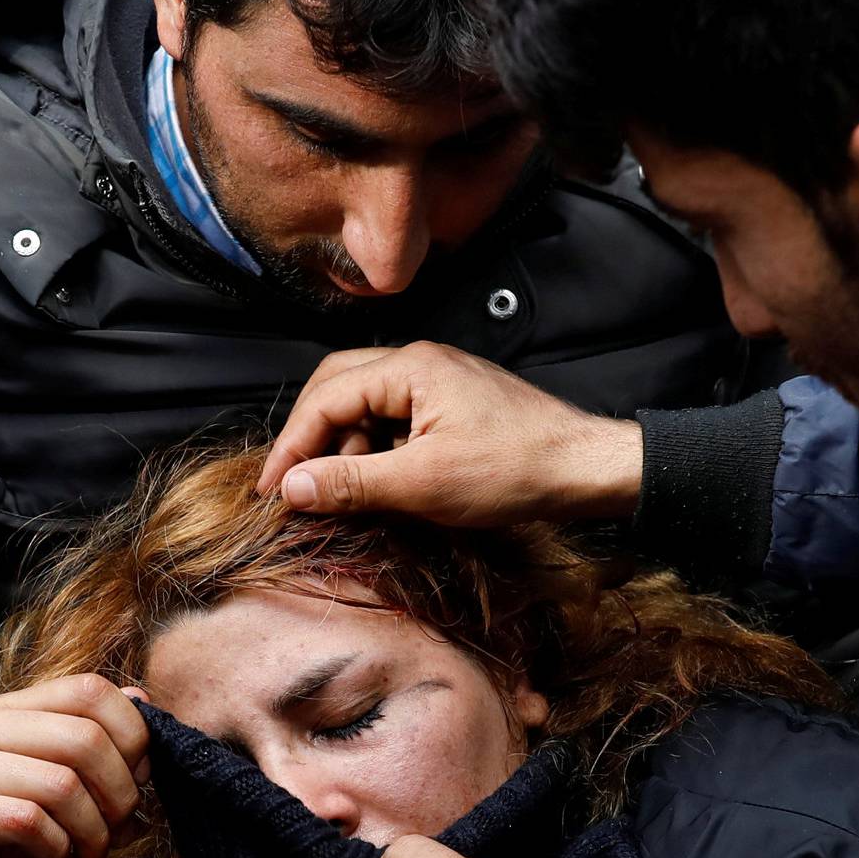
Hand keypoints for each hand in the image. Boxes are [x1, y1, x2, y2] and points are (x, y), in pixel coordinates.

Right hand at [0, 674, 149, 857]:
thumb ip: (99, 740)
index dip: (131, 734)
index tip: (140, 778)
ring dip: (94, 833)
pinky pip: (28, 822)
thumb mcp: (65, 780)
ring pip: (61, 785)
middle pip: (83, 739)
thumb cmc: (16, 830)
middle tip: (124, 831)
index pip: (88, 690)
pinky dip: (59, 850)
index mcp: (13, 708)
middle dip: (120, 794)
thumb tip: (143, 701)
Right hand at [255, 342, 642, 524]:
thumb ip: (351, 484)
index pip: (324, 398)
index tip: (271, 491)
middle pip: (336, 388)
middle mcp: (418, 362)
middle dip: (311, 438)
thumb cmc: (515, 471)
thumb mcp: (423, 485)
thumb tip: (291, 488)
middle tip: (295, 487)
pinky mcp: (450, 404)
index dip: (291, 447)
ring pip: (363, 405)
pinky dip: (374, 450)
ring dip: (344, 448)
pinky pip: (392, 419)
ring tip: (345, 495)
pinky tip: (381, 485)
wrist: (586, 468)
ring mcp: (436, 381)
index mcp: (409, 368)